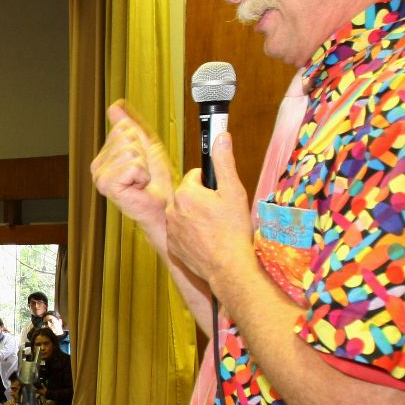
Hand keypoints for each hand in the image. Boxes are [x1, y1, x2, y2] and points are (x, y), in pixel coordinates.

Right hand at [91, 101, 178, 233]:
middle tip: (143, 173)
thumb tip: (115, 106)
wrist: (163, 206)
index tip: (141, 161)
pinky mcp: (108, 186)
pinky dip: (142, 175)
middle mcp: (97, 166)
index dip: (139, 142)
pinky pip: (133, 165)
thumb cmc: (156, 182)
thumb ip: (129, 125)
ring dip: (144, 165)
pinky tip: (138, 186)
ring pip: (130, 151)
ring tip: (141, 180)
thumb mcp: (144, 145)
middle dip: (142, 153)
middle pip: (126, 137)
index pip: (121, 128)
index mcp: (103, 156)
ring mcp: (100, 177)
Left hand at [164, 131, 253, 288]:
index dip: (210, 185)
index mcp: (186, 193)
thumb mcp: (233, 191)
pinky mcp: (172, 246)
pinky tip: (206, 240)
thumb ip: (224, 162)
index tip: (220, 195)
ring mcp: (171, 229)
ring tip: (214, 228)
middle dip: (202, 200)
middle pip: (188, 195)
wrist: (228, 267)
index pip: (194, 177)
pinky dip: (191, 234)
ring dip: (195, 217)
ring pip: (183, 214)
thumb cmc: (233, 230)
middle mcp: (172, 210)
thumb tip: (221, 137)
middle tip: (220, 213)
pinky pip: (180, 232)